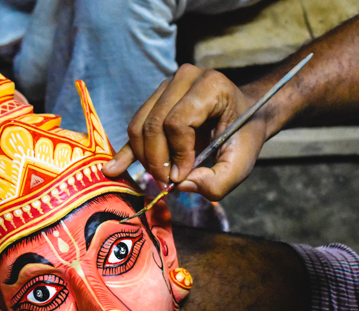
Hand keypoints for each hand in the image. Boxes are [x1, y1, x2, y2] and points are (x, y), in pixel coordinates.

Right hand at [103, 64, 268, 200]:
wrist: (245, 114)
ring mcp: (166, 86)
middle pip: (153, 125)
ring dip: (143, 158)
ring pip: (139, 126)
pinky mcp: (155, 100)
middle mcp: (184, 78)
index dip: (177, 154)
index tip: (182, 176)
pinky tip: (113, 169)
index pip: (177, 122)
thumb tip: (180, 184)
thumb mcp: (241, 163)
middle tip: (165, 183)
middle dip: (156, 160)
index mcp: (209, 86)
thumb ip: (217, 180)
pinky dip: (125, 151)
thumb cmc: (244, 136)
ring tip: (156, 177)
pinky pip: (135, 127)